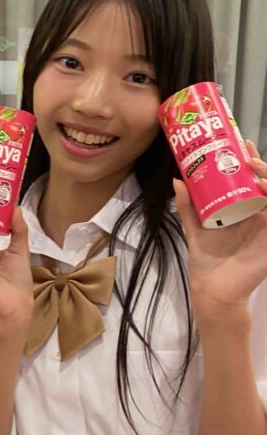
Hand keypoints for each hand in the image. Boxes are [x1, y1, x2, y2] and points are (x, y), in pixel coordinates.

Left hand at [173, 141, 266, 320]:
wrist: (212, 290)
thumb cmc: (207, 261)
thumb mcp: (195, 227)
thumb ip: (188, 206)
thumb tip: (177, 179)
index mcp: (244, 209)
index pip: (253, 179)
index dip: (252, 160)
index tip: (242, 143)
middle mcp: (259, 215)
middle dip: (261, 165)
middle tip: (248, 157)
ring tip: (257, 173)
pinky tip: (265, 192)